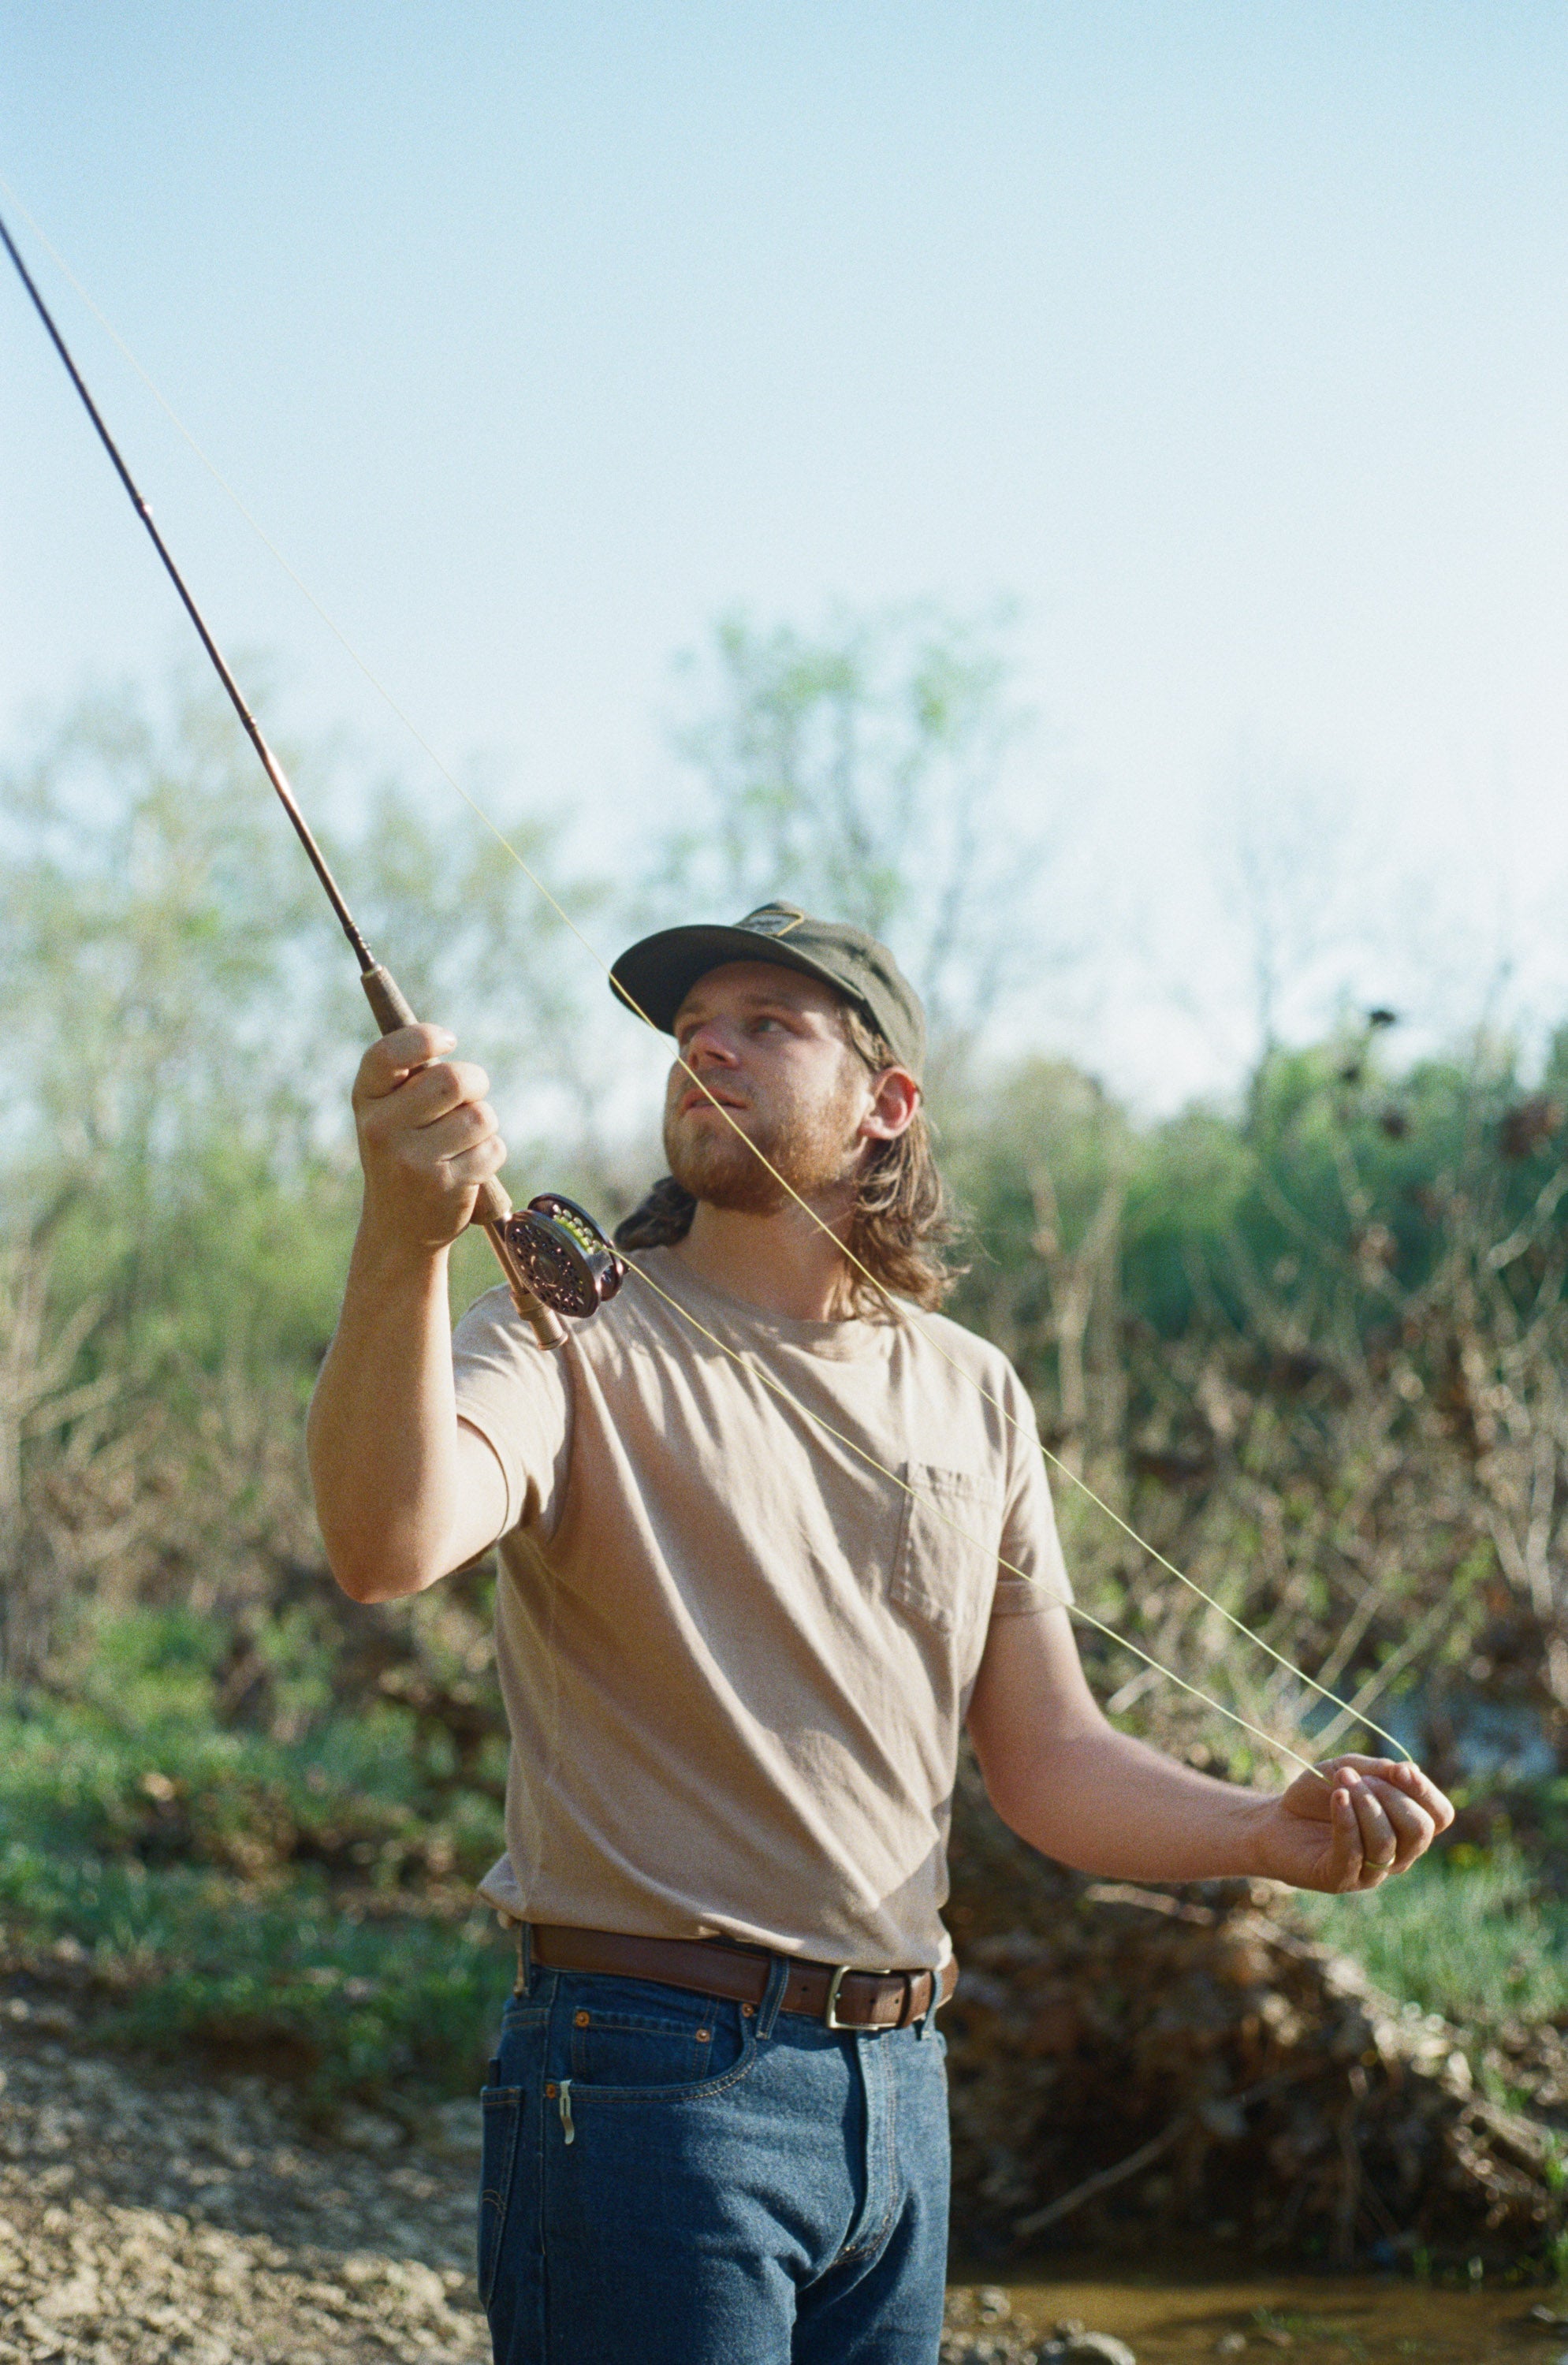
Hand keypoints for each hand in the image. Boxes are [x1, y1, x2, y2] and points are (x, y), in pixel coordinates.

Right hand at [352, 1024, 505, 1251]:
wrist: (398, 1230)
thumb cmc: (402, 1154)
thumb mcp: (388, 1115)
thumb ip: (409, 1079)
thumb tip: (443, 1041)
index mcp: (366, 1100)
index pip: (388, 1054)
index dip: (424, 1038)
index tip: (449, 1041)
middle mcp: (382, 1129)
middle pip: (452, 1080)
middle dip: (475, 1082)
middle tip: (472, 1092)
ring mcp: (413, 1159)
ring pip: (480, 1116)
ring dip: (484, 1122)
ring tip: (464, 1139)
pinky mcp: (445, 1185)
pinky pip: (492, 1148)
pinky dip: (490, 1153)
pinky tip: (468, 1167)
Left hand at [1256, 1754, 1453, 1892]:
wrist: (1274, 1819)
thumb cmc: (1318, 1794)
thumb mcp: (1348, 1768)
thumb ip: (1379, 1769)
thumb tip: (1408, 1771)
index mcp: (1406, 1827)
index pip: (1440, 1816)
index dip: (1426, 1792)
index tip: (1400, 1770)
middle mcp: (1397, 1854)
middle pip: (1420, 1831)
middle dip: (1393, 1798)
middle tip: (1357, 1778)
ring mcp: (1371, 1872)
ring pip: (1387, 1843)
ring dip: (1365, 1805)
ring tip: (1341, 1784)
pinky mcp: (1340, 1880)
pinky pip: (1354, 1854)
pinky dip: (1347, 1821)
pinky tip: (1337, 1798)